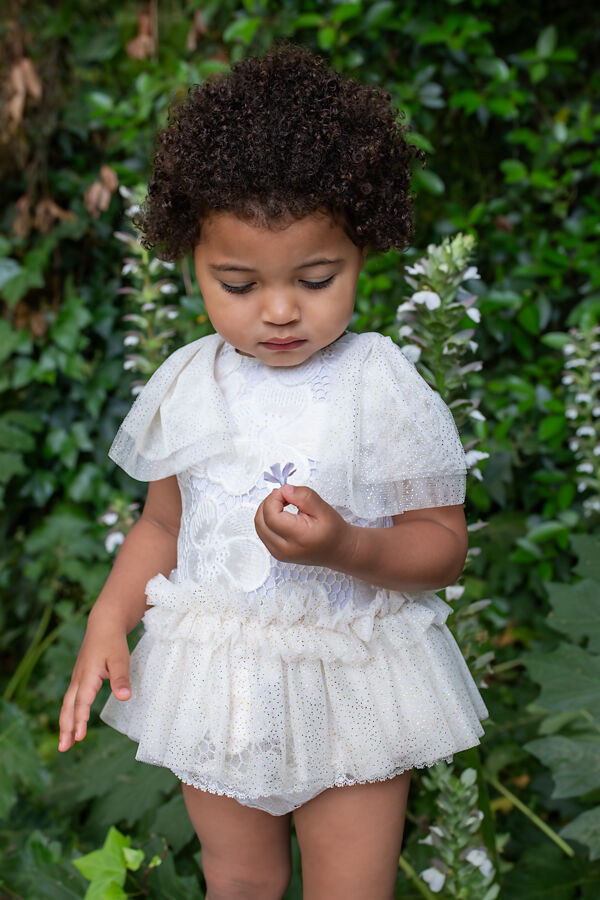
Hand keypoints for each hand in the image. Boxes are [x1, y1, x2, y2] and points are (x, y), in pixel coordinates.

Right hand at [58, 611, 130, 751]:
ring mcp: (77, 677)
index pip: (82, 702)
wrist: (103, 623)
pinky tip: (72, 723)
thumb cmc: (113, 641)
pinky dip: (69, 713)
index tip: (79, 737)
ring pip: (68, 703)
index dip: (80, 719)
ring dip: (65, 723)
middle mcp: (78, 678)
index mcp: (87, 675)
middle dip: (66, 728)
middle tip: (63, 748)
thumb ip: (121, 678)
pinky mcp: (80, 677)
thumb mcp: (121, 658)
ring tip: (65, 742)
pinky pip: (71, 699)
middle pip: (68, 706)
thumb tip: (124, 697)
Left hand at [254, 483, 355, 567]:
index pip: (271, 515)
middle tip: (285, 496)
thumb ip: (304, 497)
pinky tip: (282, 514)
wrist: (338, 550)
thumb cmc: (333, 531)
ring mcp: (278, 553)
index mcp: (298, 538)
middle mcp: (284, 549)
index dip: (274, 498)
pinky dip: (268, 519)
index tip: (287, 492)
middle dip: (269, 502)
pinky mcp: (275, 552)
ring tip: (284, 504)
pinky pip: (263, 531)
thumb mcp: (324, 509)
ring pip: (259, 525)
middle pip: (260, 520)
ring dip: (267, 510)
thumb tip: (284, 490)